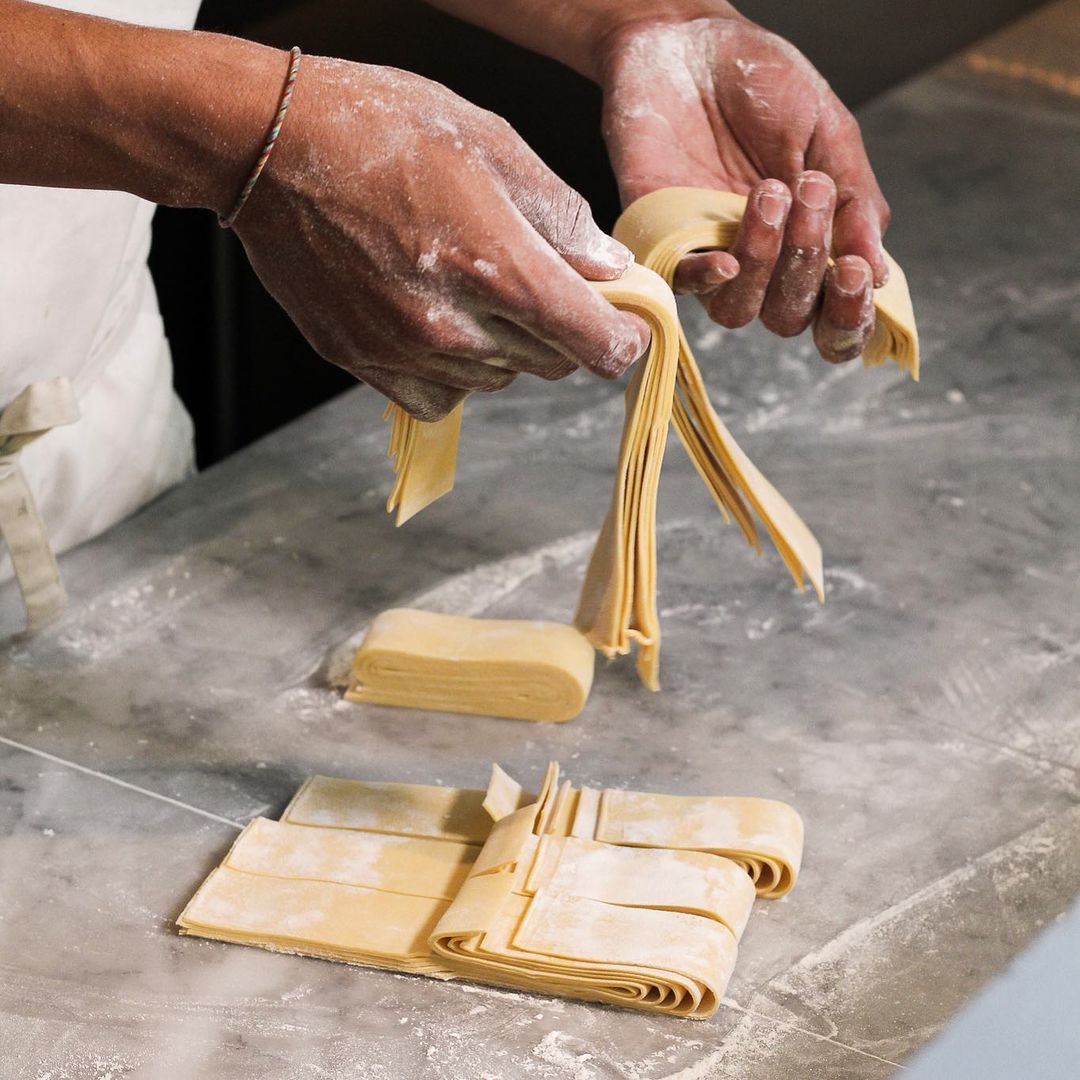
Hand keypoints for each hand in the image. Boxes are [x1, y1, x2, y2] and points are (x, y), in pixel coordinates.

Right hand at [234, 57, 649, 419]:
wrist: (270, 146)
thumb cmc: (381, 128)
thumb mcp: (492, 143)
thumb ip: (562, 217)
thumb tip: (609, 269)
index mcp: (499, 267)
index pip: (594, 345)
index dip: (621, 341)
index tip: (619, 326)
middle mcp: (454, 326)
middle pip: (551, 364)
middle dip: (560, 328)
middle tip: (535, 279)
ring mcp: (405, 352)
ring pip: (498, 379)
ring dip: (504, 345)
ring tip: (466, 282)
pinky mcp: (364, 364)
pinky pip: (441, 398)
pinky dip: (453, 372)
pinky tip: (435, 322)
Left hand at [598, 12, 889, 362]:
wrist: (690, 43)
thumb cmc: (763, 86)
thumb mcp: (827, 133)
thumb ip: (854, 202)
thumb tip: (878, 271)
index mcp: (810, 244)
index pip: (833, 312)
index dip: (849, 313)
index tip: (856, 273)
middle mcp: (762, 264)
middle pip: (788, 317)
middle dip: (808, 265)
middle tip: (811, 193)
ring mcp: (711, 256)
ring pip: (739, 310)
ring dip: (764, 262)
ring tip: (770, 191)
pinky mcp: (663, 241)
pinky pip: (682, 285)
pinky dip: (706, 279)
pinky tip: (726, 260)